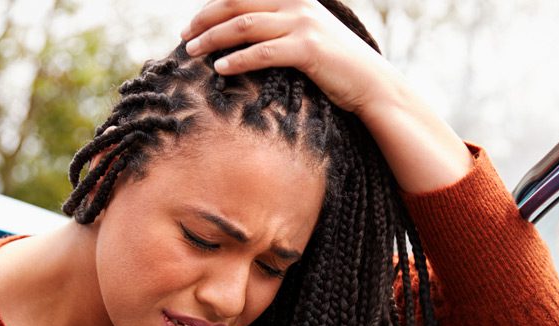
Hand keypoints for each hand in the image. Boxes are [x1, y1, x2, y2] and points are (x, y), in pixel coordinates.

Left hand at [180, 0, 399, 119]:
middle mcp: (297, 3)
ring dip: (213, 38)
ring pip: (243, 25)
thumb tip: (243, 35)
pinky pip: (262, 51)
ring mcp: (303, 24)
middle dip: (204, 19)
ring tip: (193, 53)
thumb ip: (280, 27)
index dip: (212, 6)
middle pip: (236, 3)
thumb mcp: (308, 36)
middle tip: (184, 37)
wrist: (373, 85)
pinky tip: (220, 68)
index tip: (192, 24)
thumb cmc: (338, 67)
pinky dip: (237, 60)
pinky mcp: (308, 49)